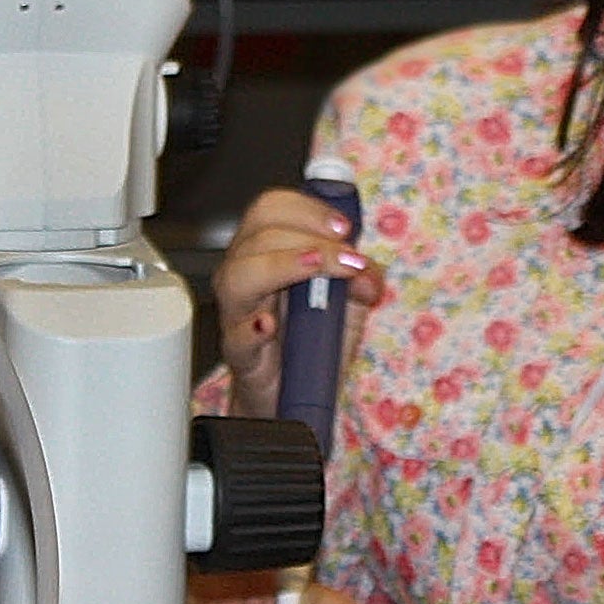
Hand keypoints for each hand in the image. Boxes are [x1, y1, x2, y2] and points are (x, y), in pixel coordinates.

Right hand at [212, 187, 385, 417]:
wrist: (293, 394)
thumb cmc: (312, 340)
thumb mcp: (349, 301)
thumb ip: (363, 278)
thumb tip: (366, 271)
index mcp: (267, 250)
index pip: (272, 209)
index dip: (307, 209)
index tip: (344, 228)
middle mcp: (246, 273)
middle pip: (258, 234)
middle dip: (308, 237)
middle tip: (346, 258)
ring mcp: (238, 313)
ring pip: (239, 276)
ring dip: (282, 265)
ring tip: (316, 267)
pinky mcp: (239, 354)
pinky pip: (237, 336)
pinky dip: (253, 328)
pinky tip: (270, 325)